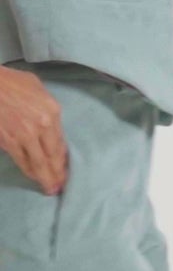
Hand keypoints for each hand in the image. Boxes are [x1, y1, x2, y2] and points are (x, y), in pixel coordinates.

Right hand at [0, 66, 67, 192]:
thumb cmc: (10, 82)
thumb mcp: (36, 88)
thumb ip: (46, 108)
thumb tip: (50, 128)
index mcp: (52, 110)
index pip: (60, 141)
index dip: (62, 158)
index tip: (65, 168)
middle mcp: (42, 125)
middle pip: (53, 156)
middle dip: (57, 173)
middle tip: (60, 186)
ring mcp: (25, 135)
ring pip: (38, 162)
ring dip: (44, 177)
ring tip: (49, 188)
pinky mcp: (9, 141)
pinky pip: (22, 161)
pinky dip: (28, 171)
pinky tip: (33, 177)